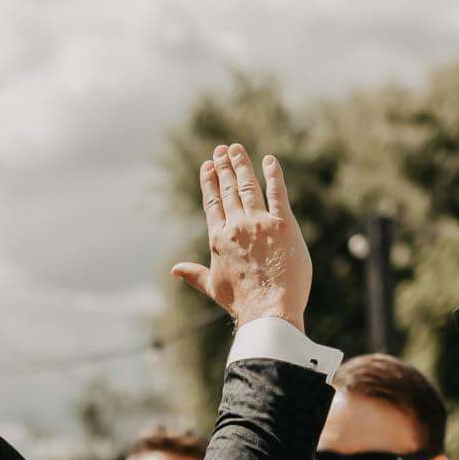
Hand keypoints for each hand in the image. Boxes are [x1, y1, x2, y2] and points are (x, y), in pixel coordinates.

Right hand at [170, 143, 311, 328]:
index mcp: (218, 239)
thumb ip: (194, 274)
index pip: (212, 203)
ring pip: (248, 186)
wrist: (269, 310)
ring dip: (242, 165)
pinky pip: (278, 193)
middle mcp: (236, 226)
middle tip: (222, 149)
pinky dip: (273, 174)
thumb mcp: (214, 287)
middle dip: (224, 166)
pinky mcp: (284, 224)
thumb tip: (175, 270)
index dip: (209, 182)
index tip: (208, 166)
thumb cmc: (242, 302)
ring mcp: (260, 223)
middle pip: (228, 190)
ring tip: (237, 150)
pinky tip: (269, 161)